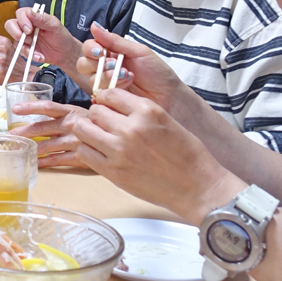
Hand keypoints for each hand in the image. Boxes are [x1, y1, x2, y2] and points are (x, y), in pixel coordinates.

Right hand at [4, 8, 79, 69]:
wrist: (65, 53)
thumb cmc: (61, 36)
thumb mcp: (54, 25)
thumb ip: (42, 18)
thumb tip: (30, 12)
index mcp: (33, 17)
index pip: (20, 14)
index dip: (22, 21)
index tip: (29, 29)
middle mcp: (26, 26)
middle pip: (10, 25)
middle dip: (16, 33)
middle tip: (28, 40)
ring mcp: (24, 38)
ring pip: (14, 40)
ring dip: (24, 47)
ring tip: (37, 50)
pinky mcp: (25, 49)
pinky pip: (21, 52)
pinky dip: (30, 55)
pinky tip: (40, 56)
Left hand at [11, 101, 88, 168]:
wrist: (118, 138)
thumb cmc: (95, 124)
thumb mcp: (80, 113)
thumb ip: (62, 114)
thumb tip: (37, 113)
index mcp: (70, 112)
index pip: (47, 107)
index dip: (31, 107)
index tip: (16, 109)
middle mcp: (71, 125)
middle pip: (42, 128)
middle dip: (23, 132)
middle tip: (9, 136)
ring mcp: (75, 142)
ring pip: (47, 146)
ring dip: (31, 149)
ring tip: (17, 150)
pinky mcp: (79, 157)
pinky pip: (57, 160)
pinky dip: (44, 162)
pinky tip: (33, 163)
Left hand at [73, 85, 240, 222]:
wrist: (198, 187)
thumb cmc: (187, 155)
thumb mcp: (166, 120)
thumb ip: (138, 112)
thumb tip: (111, 106)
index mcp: (147, 111)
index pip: (109, 93)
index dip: (106, 100)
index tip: (108, 107)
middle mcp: (131, 128)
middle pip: (94, 110)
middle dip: (97, 115)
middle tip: (103, 124)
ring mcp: (120, 150)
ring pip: (83, 129)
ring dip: (88, 131)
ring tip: (98, 137)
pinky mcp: (113, 171)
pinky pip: (84, 152)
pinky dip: (87, 150)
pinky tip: (99, 152)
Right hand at [74, 23, 199, 123]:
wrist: (170, 96)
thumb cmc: (158, 73)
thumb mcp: (139, 52)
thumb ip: (115, 41)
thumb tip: (94, 25)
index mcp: (111, 54)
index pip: (89, 48)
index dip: (91, 49)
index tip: (100, 51)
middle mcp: (105, 69)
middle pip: (84, 64)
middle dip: (97, 64)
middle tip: (114, 65)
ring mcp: (106, 85)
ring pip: (91, 79)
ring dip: (107, 76)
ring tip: (127, 76)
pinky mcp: (108, 101)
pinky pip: (98, 95)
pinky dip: (111, 90)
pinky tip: (126, 87)